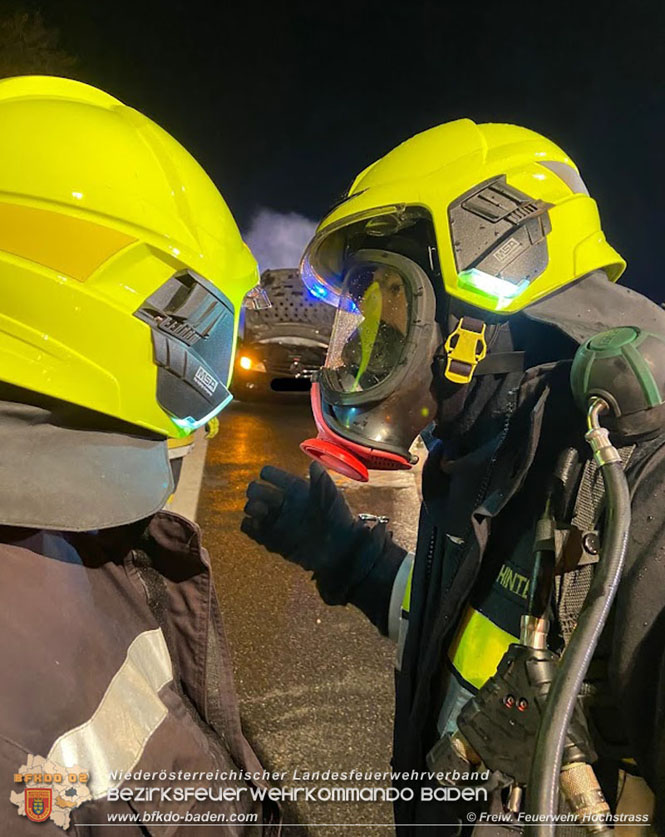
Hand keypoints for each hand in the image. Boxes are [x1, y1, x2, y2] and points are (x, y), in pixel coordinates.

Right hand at [242, 461, 385, 604]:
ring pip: (252, 508)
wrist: (339, 550)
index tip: (266, 476)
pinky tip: (256, 525)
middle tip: (262, 499)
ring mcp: (276, 521)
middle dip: (255, 491)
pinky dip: (249, 526)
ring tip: (260, 512)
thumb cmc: (337, 519)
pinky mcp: (272, 539)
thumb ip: (320, 481)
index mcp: (294, 489)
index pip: (271, 475)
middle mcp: (282, 503)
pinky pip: (251, 529)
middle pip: (256, 490)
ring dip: (251, 508)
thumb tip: (313, 463)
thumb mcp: (331, 497)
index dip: (267, 474)